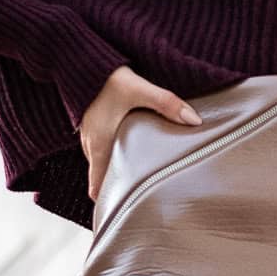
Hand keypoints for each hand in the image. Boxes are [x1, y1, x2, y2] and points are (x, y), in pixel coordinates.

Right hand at [79, 64, 202, 201]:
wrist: (81, 59)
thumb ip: (167, 104)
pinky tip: (132, 151)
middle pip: (103, 178)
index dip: (107, 204)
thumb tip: (194, 120)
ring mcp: (89, 136)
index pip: (97, 188)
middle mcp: (91, 146)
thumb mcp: (139, 90)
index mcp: (99, 147)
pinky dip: (114, 156)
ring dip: (118, 172)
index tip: (120, 216)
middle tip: (143, 201)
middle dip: (118, 190)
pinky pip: (102, 150)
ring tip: (142, 179)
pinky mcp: (92, 125)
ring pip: (103, 164)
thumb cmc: (106, 78)